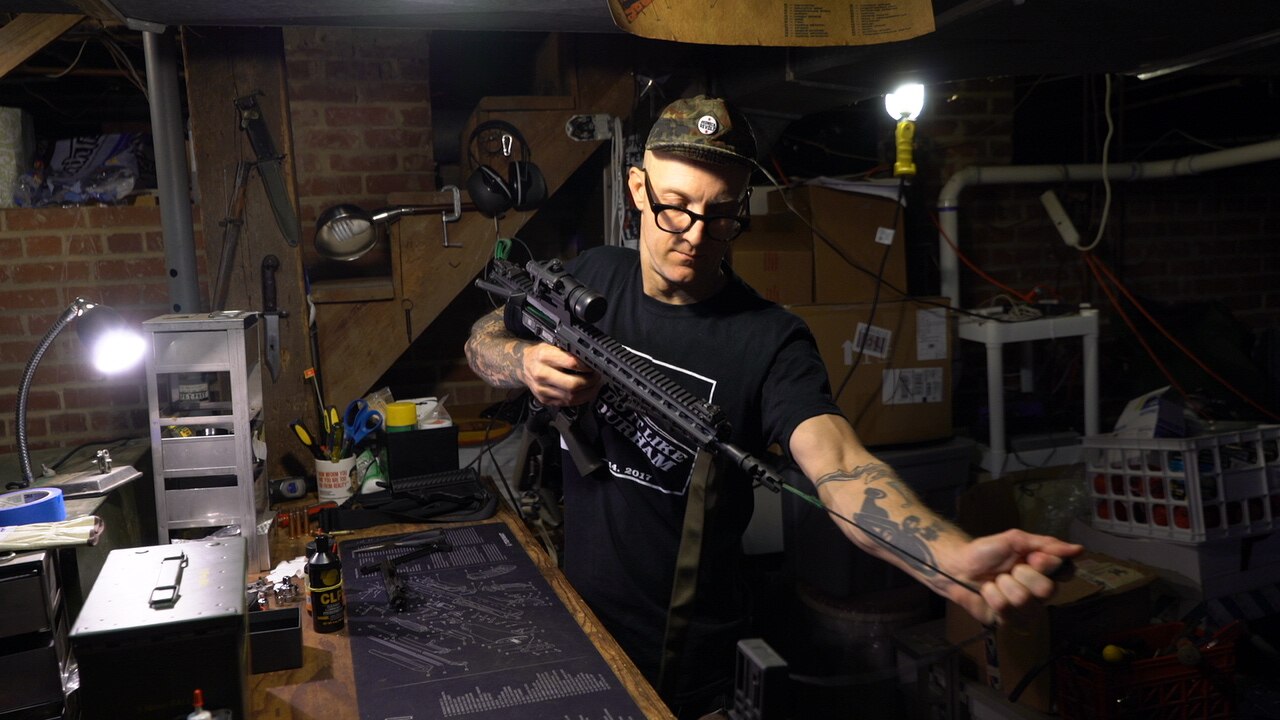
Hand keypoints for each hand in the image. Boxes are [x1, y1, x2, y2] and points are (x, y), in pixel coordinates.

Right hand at [521, 343, 602, 406]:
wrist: (522, 365)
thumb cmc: (540, 354)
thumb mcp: (552, 345)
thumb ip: (568, 351)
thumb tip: (588, 357)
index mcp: (544, 356)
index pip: (571, 363)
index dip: (587, 366)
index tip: (594, 366)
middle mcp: (541, 373)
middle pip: (572, 384)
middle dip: (590, 382)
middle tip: (596, 377)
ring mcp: (542, 389)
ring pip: (571, 397)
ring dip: (588, 393)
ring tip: (594, 386)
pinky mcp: (544, 399)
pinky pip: (567, 403)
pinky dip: (580, 399)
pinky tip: (585, 393)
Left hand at [949, 529, 1083, 625]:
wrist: (958, 564)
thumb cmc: (987, 552)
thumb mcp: (1015, 540)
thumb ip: (1045, 544)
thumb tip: (1079, 549)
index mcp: (1046, 572)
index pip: (1066, 573)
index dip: (1049, 566)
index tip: (1033, 557)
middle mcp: (1040, 594)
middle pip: (1047, 590)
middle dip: (1022, 574)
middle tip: (1010, 569)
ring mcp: (1025, 610)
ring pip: (1024, 600)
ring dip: (1004, 584)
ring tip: (996, 580)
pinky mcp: (1008, 622)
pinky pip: (1005, 609)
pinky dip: (992, 594)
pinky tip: (988, 592)